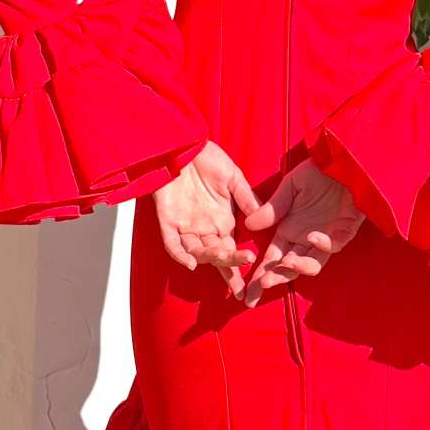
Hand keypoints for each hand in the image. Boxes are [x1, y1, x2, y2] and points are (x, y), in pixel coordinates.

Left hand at [153, 142, 264, 291]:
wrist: (183, 144)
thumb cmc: (208, 158)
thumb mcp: (234, 178)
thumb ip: (248, 199)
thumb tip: (262, 221)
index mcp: (222, 221)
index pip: (232, 250)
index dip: (239, 267)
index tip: (251, 286)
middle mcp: (204, 228)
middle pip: (217, 255)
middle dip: (229, 267)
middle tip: (240, 281)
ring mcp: (185, 226)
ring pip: (198, 252)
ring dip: (211, 258)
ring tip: (226, 258)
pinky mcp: (167, 220)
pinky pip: (172, 244)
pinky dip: (180, 255)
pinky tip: (191, 263)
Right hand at [239, 156, 364, 305]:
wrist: (345, 161)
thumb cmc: (318, 172)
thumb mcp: (290, 186)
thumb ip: (273, 207)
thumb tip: (248, 225)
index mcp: (289, 230)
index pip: (271, 259)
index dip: (259, 276)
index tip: (247, 293)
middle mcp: (305, 239)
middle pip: (289, 267)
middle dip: (275, 278)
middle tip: (263, 285)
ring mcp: (326, 238)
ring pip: (313, 264)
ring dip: (300, 266)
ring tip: (287, 262)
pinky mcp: (345, 232)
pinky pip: (334, 245)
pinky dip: (323, 244)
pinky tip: (311, 236)